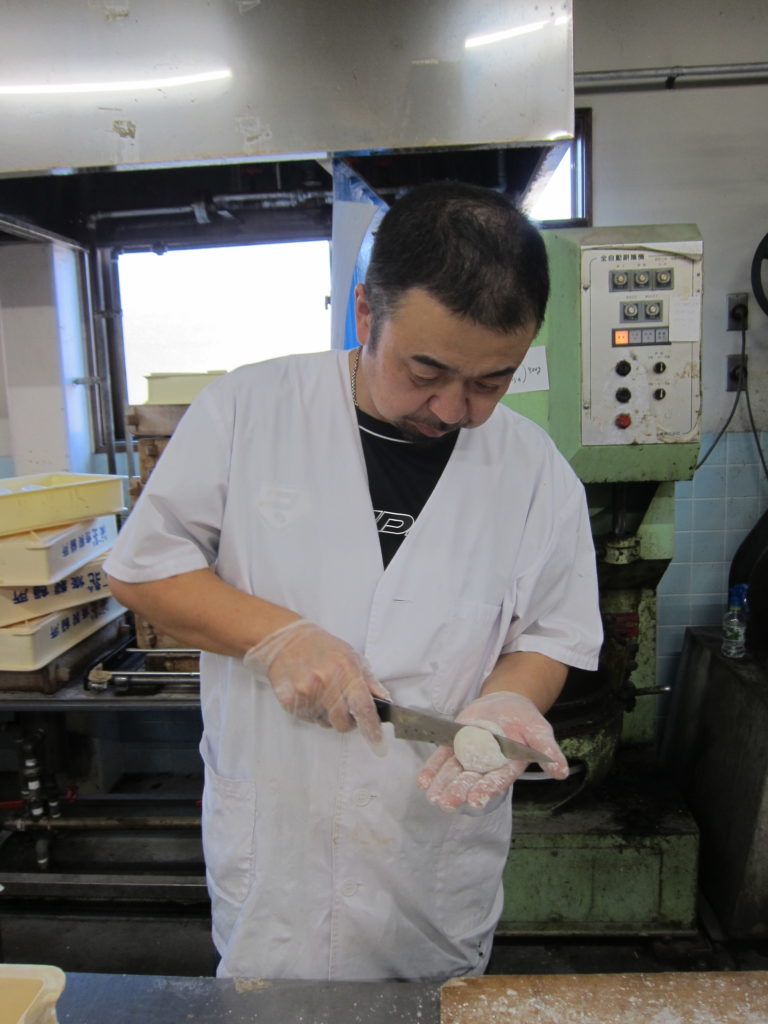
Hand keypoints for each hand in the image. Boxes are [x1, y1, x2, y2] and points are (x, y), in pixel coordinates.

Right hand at [243, 619, 389, 752]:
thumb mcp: (352, 657)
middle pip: (342, 722)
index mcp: (345, 669)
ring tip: (321, 693)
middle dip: (346, 721)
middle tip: (342, 707)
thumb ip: (370, 681)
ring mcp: (305, 690)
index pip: (363, 706)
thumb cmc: (323, 648)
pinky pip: (307, 718)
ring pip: (323, 722)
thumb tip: (385, 701)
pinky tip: (308, 693)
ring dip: (326, 715)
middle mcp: (325, 680)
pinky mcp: (288, 698)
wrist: (288, 640)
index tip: (378, 743)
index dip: (371, 728)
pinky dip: (310, 712)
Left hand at [417, 692, 567, 811]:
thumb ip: (547, 750)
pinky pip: (442, 759)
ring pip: (454, 773)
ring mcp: (469, 757)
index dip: (487, 789)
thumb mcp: (539, 731)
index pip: (497, 780)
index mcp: (508, 766)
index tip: (476, 799)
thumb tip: (562, 772)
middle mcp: (487, 766)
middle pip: (472, 780)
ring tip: (433, 797)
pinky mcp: (455, 745)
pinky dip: (432, 770)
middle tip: (448, 803)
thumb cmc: (525, 721)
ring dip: (442, 785)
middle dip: (459, 791)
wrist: (506, 704)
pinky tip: (424, 781)